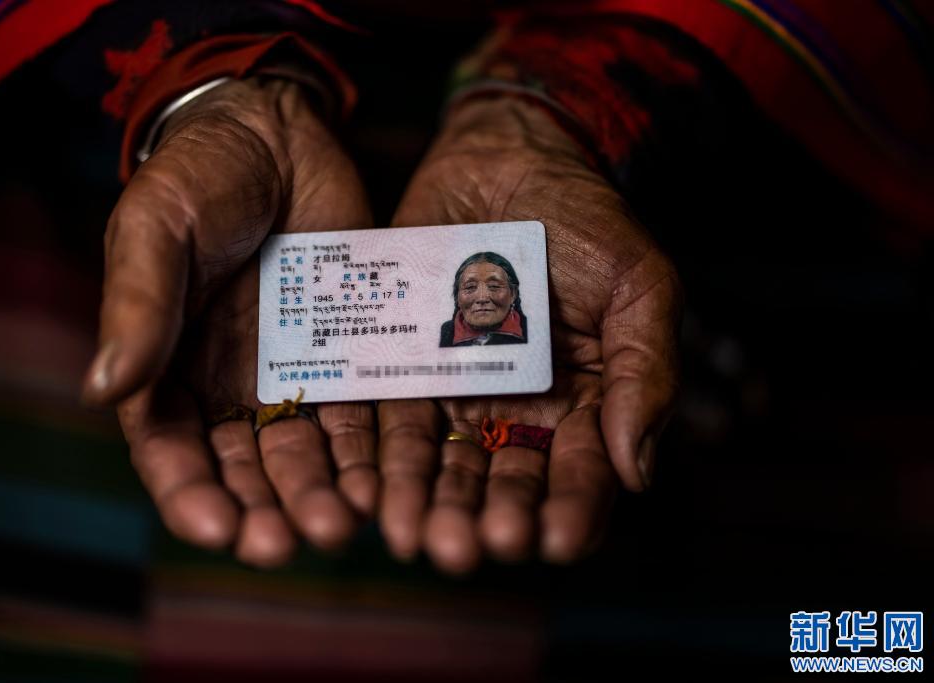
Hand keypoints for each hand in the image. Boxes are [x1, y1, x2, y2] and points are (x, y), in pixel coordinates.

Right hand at [82, 77, 376, 566]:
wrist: (279, 132)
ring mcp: (293, 372)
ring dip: (318, 495)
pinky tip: (382, 485)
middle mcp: (229, 384)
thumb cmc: (202, 175)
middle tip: (285, 544)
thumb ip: (139, 305)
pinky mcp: (349, 354)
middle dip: (263, 508)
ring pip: (305, 453)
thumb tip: (102, 391)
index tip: (217, 528)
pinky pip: (360, 414)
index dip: (190, 493)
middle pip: (244, 467)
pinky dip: (369, 454)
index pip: (171, 449)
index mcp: (167, 365)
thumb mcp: (159, 229)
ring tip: (339, 527)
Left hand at [378, 96, 680, 572]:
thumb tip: (638, 472)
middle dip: (484, 519)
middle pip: (503, 483)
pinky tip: (369, 492)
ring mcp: (459, 392)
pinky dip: (381, 457)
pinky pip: (391, 419)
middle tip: (466, 547)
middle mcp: (519, 412)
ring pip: (444, 464)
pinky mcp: (405, 366)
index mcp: (584, 404)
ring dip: (427, 504)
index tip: (552, 539)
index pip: (580, 473)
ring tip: (412, 536)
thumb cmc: (586, 221)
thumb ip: (645, 374)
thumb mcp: (637, 288)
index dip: (569, 509)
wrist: (507, 159)